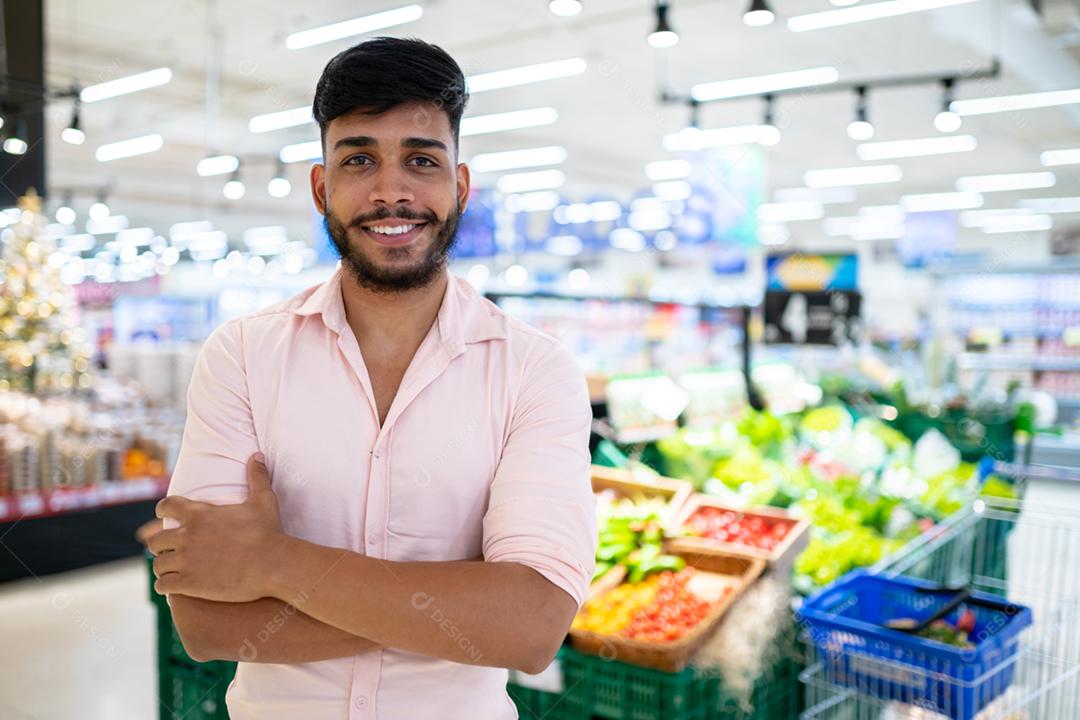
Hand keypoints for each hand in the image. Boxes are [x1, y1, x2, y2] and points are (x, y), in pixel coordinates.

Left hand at [150, 453, 283, 601]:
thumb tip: (257, 455)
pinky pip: (163, 585)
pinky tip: (174, 587)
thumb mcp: (264, 500)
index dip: (163, 511)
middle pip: (156, 540)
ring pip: (158, 564)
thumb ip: (257, 476)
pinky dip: (166, 586)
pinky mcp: (189, 583)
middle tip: (171, 550)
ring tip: (172, 570)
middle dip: (161, 545)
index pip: (166, 507)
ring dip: (164, 567)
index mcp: (199, 514)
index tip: (165, 517)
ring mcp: (186, 561)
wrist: (273, 564)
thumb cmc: (269, 532)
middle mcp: (188, 535)